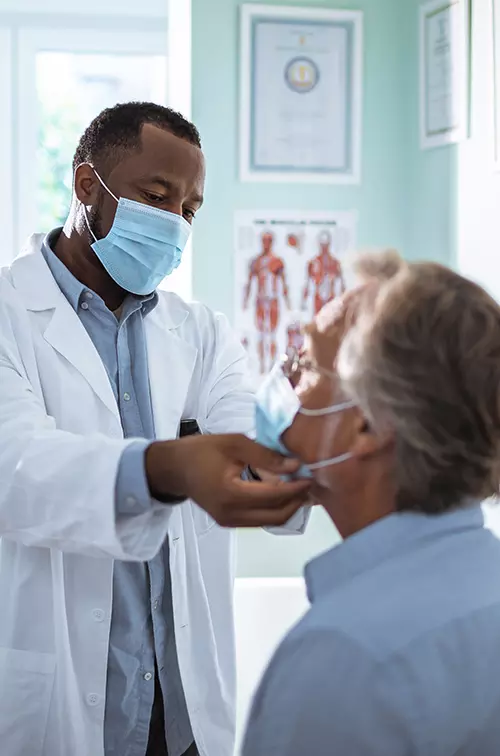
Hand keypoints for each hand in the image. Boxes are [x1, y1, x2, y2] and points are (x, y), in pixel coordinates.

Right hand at [145, 434, 310, 526]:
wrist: (174, 468)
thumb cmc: (200, 451)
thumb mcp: (235, 444)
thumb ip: (266, 456)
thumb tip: (295, 465)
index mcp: (231, 494)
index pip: (273, 496)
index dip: (296, 488)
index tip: (311, 476)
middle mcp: (231, 514)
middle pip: (276, 516)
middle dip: (297, 501)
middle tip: (311, 484)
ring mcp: (229, 521)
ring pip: (269, 521)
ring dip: (288, 506)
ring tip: (300, 487)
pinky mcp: (229, 521)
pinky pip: (259, 519)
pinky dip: (274, 508)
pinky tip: (283, 491)